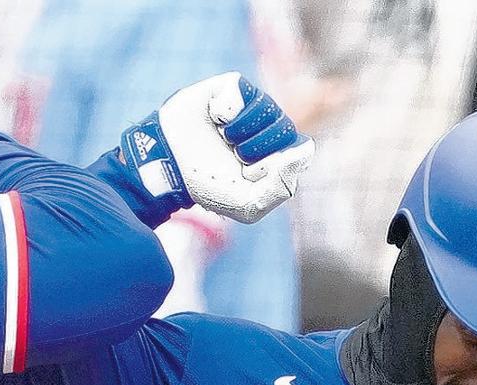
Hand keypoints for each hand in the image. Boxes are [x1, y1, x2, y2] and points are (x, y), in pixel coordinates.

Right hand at [119, 73, 312, 224]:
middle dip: (255, 150)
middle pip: (285, 129)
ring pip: (266, 109)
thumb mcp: (248, 204)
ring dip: (238, 132)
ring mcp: (252, 105)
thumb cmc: (209, 186)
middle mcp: (269, 127)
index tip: (248, 175)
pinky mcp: (233, 87)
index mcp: (278, 153)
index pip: (298, 151)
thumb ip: (281, 186)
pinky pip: (242, 92)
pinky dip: (224, 112)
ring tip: (222, 140)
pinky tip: (213, 121)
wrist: (168, 167)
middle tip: (234, 158)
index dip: (274, 165)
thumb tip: (307, 148)